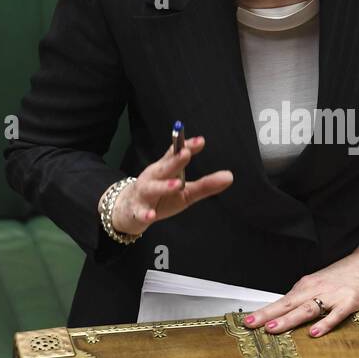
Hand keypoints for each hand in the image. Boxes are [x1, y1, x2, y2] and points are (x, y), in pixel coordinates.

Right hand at [107, 136, 233, 236]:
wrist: (129, 210)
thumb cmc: (160, 197)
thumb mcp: (185, 191)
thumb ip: (206, 184)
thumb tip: (229, 176)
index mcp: (166, 169)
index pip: (175, 154)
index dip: (186, 146)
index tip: (200, 141)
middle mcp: (154, 177)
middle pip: (165, 167)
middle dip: (175, 160)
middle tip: (186, 153)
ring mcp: (144, 193)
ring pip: (152, 188)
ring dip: (164, 186)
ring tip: (176, 185)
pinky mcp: (137, 210)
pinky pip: (141, 212)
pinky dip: (145, 214)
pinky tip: (151, 216)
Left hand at [243, 236, 358, 337]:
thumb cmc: (345, 276)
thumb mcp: (321, 283)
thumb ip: (304, 298)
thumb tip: (283, 314)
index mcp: (308, 285)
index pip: (282, 300)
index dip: (264, 311)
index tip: (248, 321)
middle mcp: (317, 289)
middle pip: (288, 304)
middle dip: (268, 315)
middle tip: (252, 324)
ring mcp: (333, 295)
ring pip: (307, 309)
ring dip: (288, 319)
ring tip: (274, 328)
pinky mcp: (350, 301)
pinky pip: (336, 315)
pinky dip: (325, 323)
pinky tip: (314, 332)